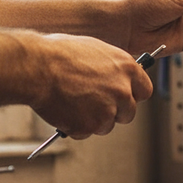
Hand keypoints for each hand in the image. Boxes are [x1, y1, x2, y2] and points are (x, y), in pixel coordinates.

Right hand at [30, 33, 152, 138]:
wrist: (37, 67)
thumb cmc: (59, 54)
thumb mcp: (96, 50)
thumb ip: (111, 67)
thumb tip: (115, 75)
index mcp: (127, 69)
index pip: (145, 90)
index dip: (133, 95)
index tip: (124, 97)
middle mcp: (122, 91)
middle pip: (128, 113)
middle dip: (114, 112)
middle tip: (95, 105)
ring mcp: (106, 111)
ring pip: (106, 125)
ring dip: (93, 120)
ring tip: (73, 103)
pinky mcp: (88, 126)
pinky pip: (84, 132)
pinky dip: (74, 126)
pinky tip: (63, 110)